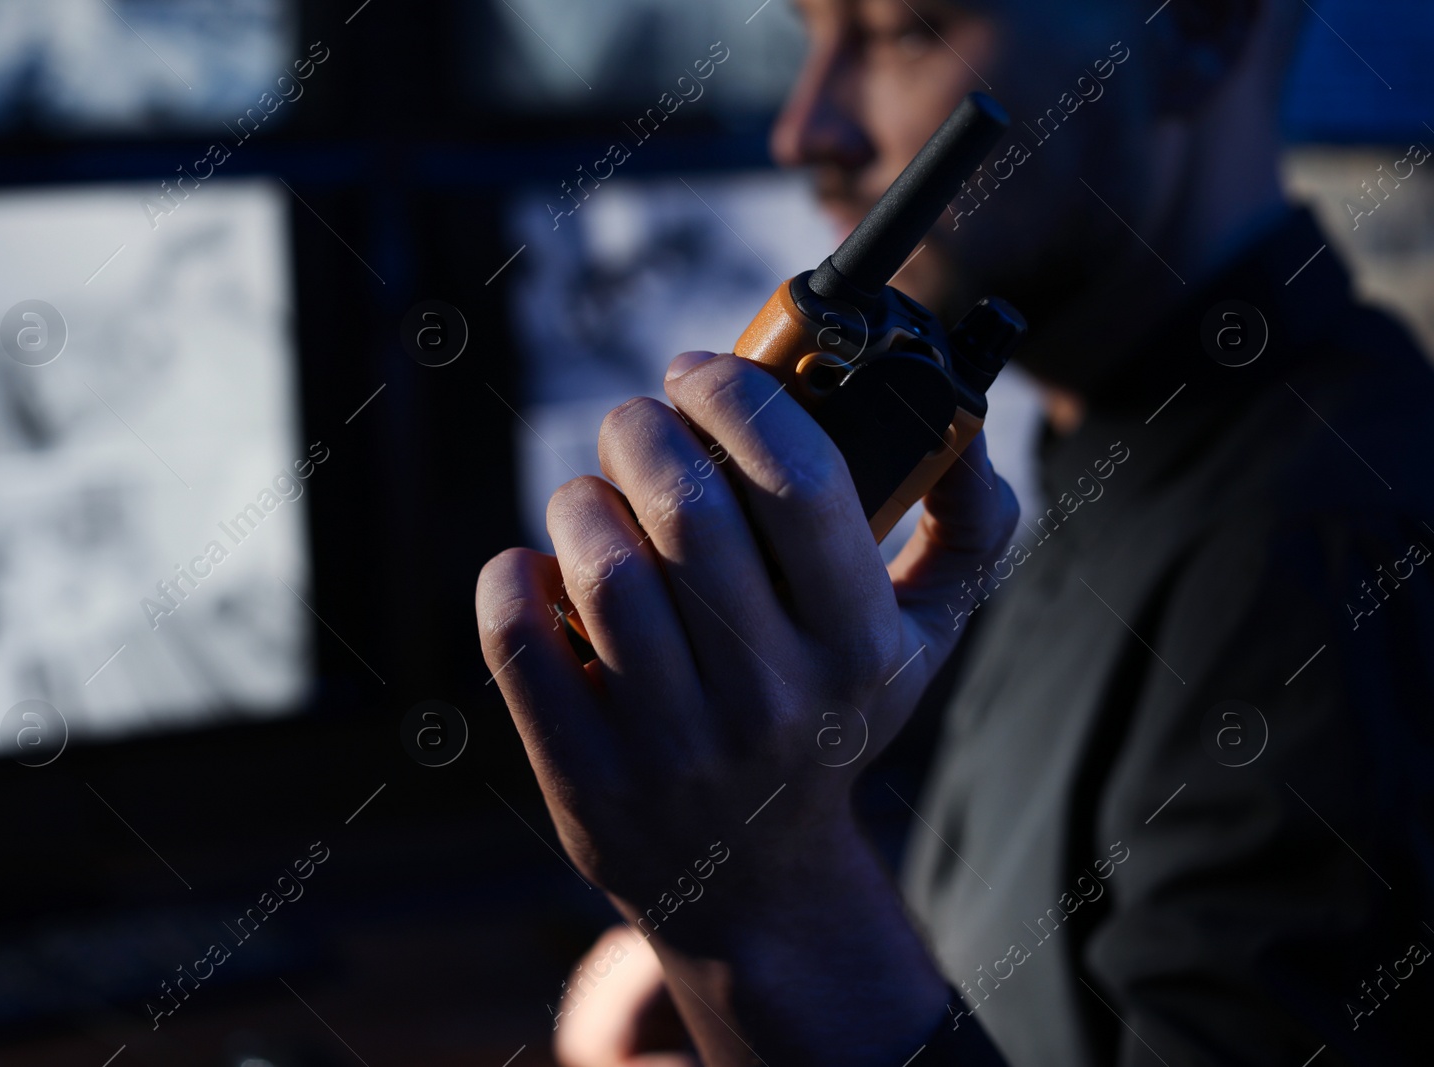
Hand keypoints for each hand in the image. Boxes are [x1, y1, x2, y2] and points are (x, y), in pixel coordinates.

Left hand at [477, 351, 1017, 1062]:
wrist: (756, 880)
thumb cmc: (829, 722)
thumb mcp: (921, 643)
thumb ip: (967, 531)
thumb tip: (967, 424)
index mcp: (858, 648)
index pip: (804, 481)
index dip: (740, 396)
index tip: (699, 370)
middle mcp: (772, 698)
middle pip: (687, 507)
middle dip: (643, 428)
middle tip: (636, 422)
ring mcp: (673, 744)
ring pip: (601, 567)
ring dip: (580, 500)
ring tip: (593, 500)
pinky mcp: (587, 777)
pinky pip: (520, 641)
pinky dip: (511, 578)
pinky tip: (537, 567)